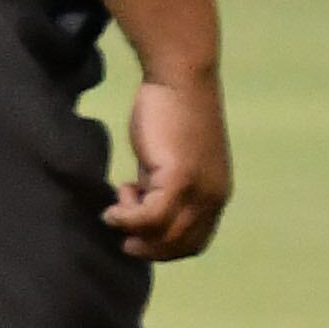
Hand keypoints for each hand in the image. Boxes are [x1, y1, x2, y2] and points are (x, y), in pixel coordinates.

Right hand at [112, 72, 230, 259]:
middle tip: (120, 228)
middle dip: (146, 247)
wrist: (181, 80)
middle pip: (179, 245)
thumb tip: (141, 209)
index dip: (162, 247)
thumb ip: (161, 186)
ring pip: (165, 235)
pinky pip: (151, 217)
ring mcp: (198, 190)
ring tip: (115, 209)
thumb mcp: (169, 160)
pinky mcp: (180, 178)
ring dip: (134, 230)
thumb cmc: (171, 112)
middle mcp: (213, 197)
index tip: (135, 230)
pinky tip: (113, 205)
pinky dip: (127, 218)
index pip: (193, 243)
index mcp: (215, 195)